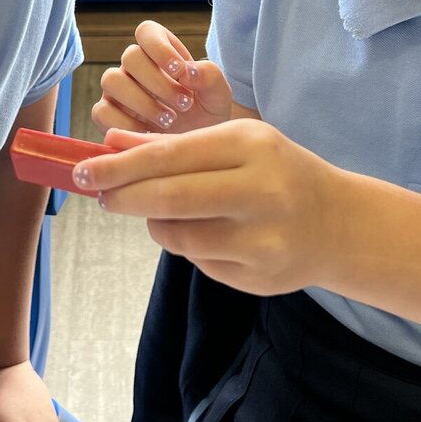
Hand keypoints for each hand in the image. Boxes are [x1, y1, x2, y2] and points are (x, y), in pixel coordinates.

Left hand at [76, 119, 341, 295]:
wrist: (336, 223)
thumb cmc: (275, 172)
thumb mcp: (233, 143)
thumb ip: (174, 145)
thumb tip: (112, 144)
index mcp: (253, 146)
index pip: (171, 155)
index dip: (121, 165)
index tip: (84, 169)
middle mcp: (261, 193)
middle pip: (169, 198)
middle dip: (123, 197)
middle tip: (99, 195)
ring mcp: (262, 241)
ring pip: (178, 237)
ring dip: (155, 223)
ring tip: (163, 211)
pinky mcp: (258, 278)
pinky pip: (198, 262)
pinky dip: (186, 246)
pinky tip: (208, 233)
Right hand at [92, 20, 233, 134]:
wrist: (196, 149)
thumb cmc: (206, 114)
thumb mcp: (218, 95)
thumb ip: (209, 76)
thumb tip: (187, 71)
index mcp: (160, 51)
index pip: (147, 32)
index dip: (160, 48)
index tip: (180, 71)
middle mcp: (134, 67)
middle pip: (130, 56)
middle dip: (158, 82)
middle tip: (184, 105)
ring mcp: (118, 90)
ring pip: (111, 80)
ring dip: (141, 101)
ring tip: (169, 120)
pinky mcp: (107, 115)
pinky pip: (102, 112)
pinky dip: (125, 124)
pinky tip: (149, 134)